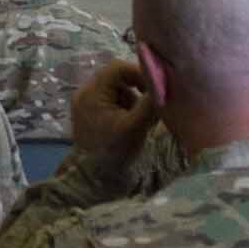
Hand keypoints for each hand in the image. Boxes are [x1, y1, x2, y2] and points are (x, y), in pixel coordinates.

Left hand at [65, 54, 158, 175]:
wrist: (93, 179)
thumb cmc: (114, 152)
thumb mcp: (136, 126)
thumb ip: (150, 103)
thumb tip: (164, 83)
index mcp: (92, 93)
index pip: (117, 67)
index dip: (139, 72)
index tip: (154, 88)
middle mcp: (84, 93)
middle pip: (115, 76)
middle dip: (136, 87)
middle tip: (150, 102)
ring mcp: (84, 103)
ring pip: (114, 88)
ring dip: (130, 97)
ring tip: (140, 117)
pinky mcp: (87, 113)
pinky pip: (108, 99)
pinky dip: (122, 106)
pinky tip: (129, 123)